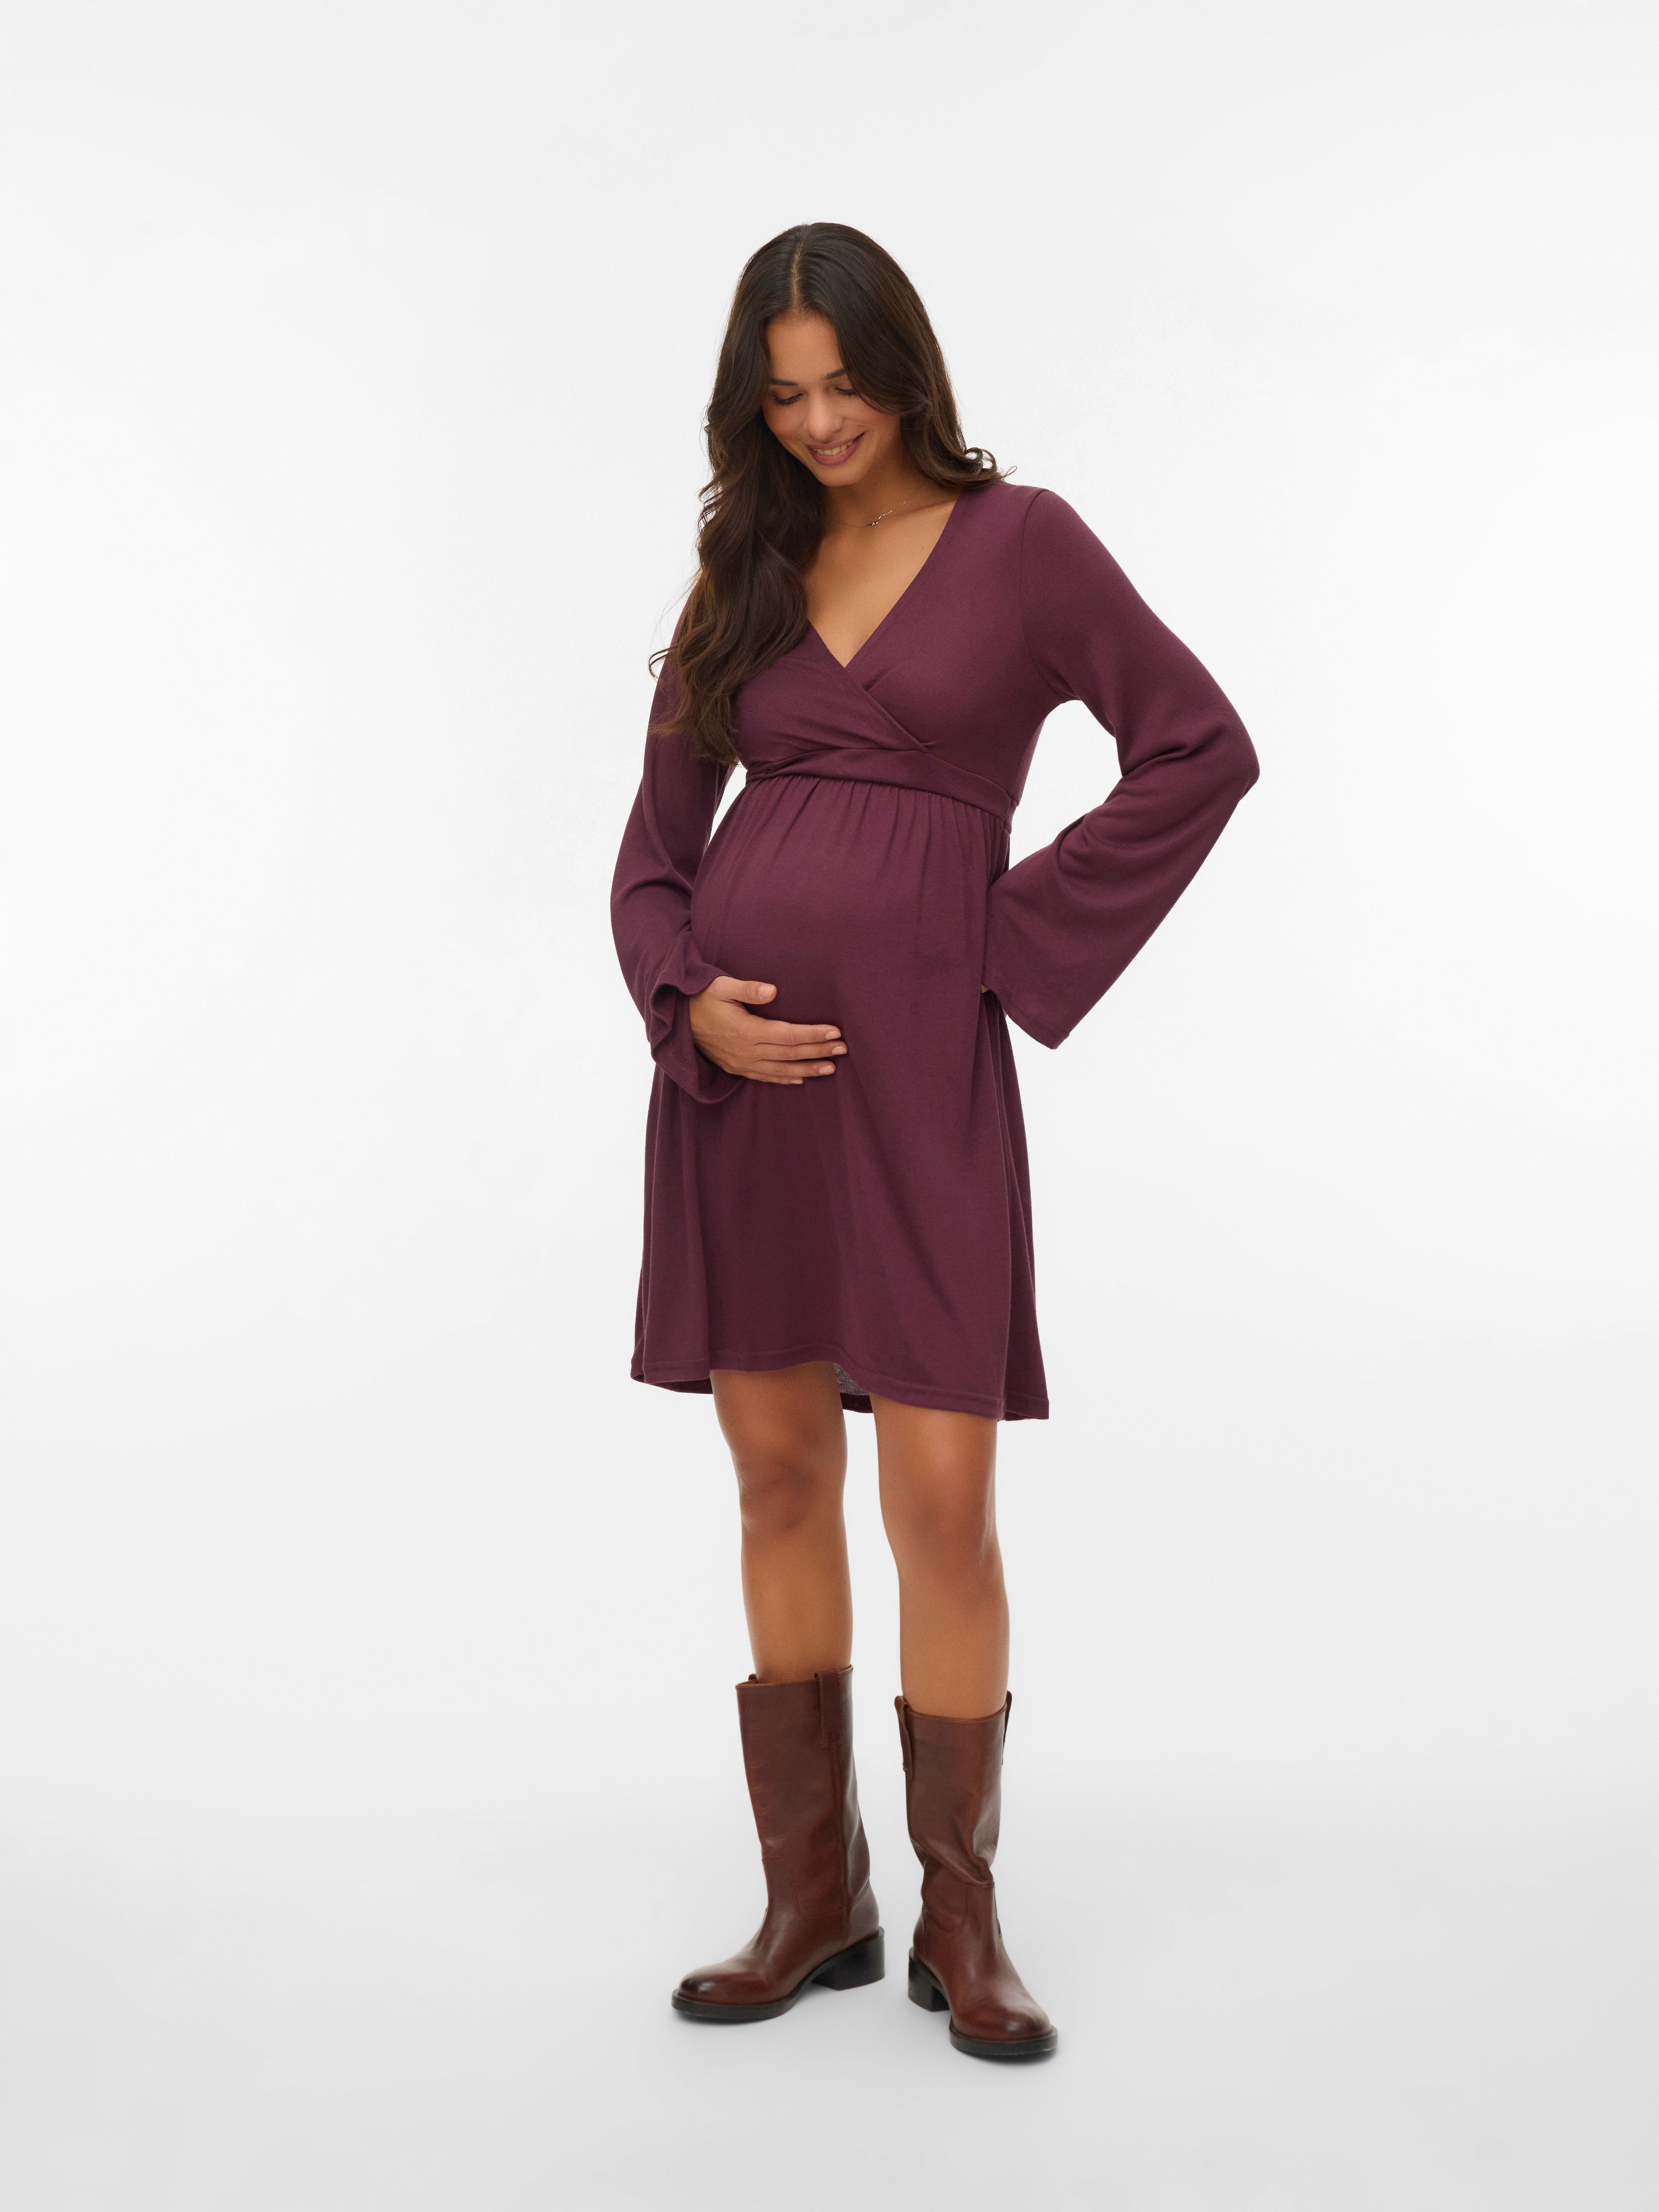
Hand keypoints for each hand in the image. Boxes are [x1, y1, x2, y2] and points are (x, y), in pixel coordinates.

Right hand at [688, 976, 846, 1085]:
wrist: (676, 1019)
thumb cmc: (701, 997)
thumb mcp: (721, 986)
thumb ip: (747, 989)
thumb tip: (772, 990)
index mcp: (746, 1030)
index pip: (788, 1035)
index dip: (812, 1034)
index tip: (835, 1032)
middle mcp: (746, 1051)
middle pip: (790, 1054)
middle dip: (818, 1051)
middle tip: (844, 1049)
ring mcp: (741, 1062)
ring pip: (781, 1070)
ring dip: (807, 1069)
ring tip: (831, 1068)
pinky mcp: (736, 1067)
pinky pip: (765, 1077)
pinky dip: (785, 1079)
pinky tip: (801, 1079)